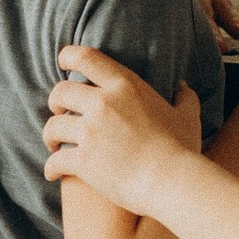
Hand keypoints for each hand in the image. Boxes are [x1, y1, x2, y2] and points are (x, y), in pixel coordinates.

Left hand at [44, 48, 201, 215]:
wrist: (171, 182)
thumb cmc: (182, 149)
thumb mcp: (187, 116)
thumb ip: (184, 97)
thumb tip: (183, 86)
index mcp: (125, 86)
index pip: (87, 58)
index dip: (68, 57)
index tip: (63, 62)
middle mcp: (102, 104)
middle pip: (60, 92)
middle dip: (56, 103)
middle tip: (60, 113)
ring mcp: (89, 132)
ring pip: (53, 126)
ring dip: (50, 136)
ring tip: (55, 146)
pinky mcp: (82, 161)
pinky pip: (55, 160)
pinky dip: (50, 167)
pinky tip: (53, 173)